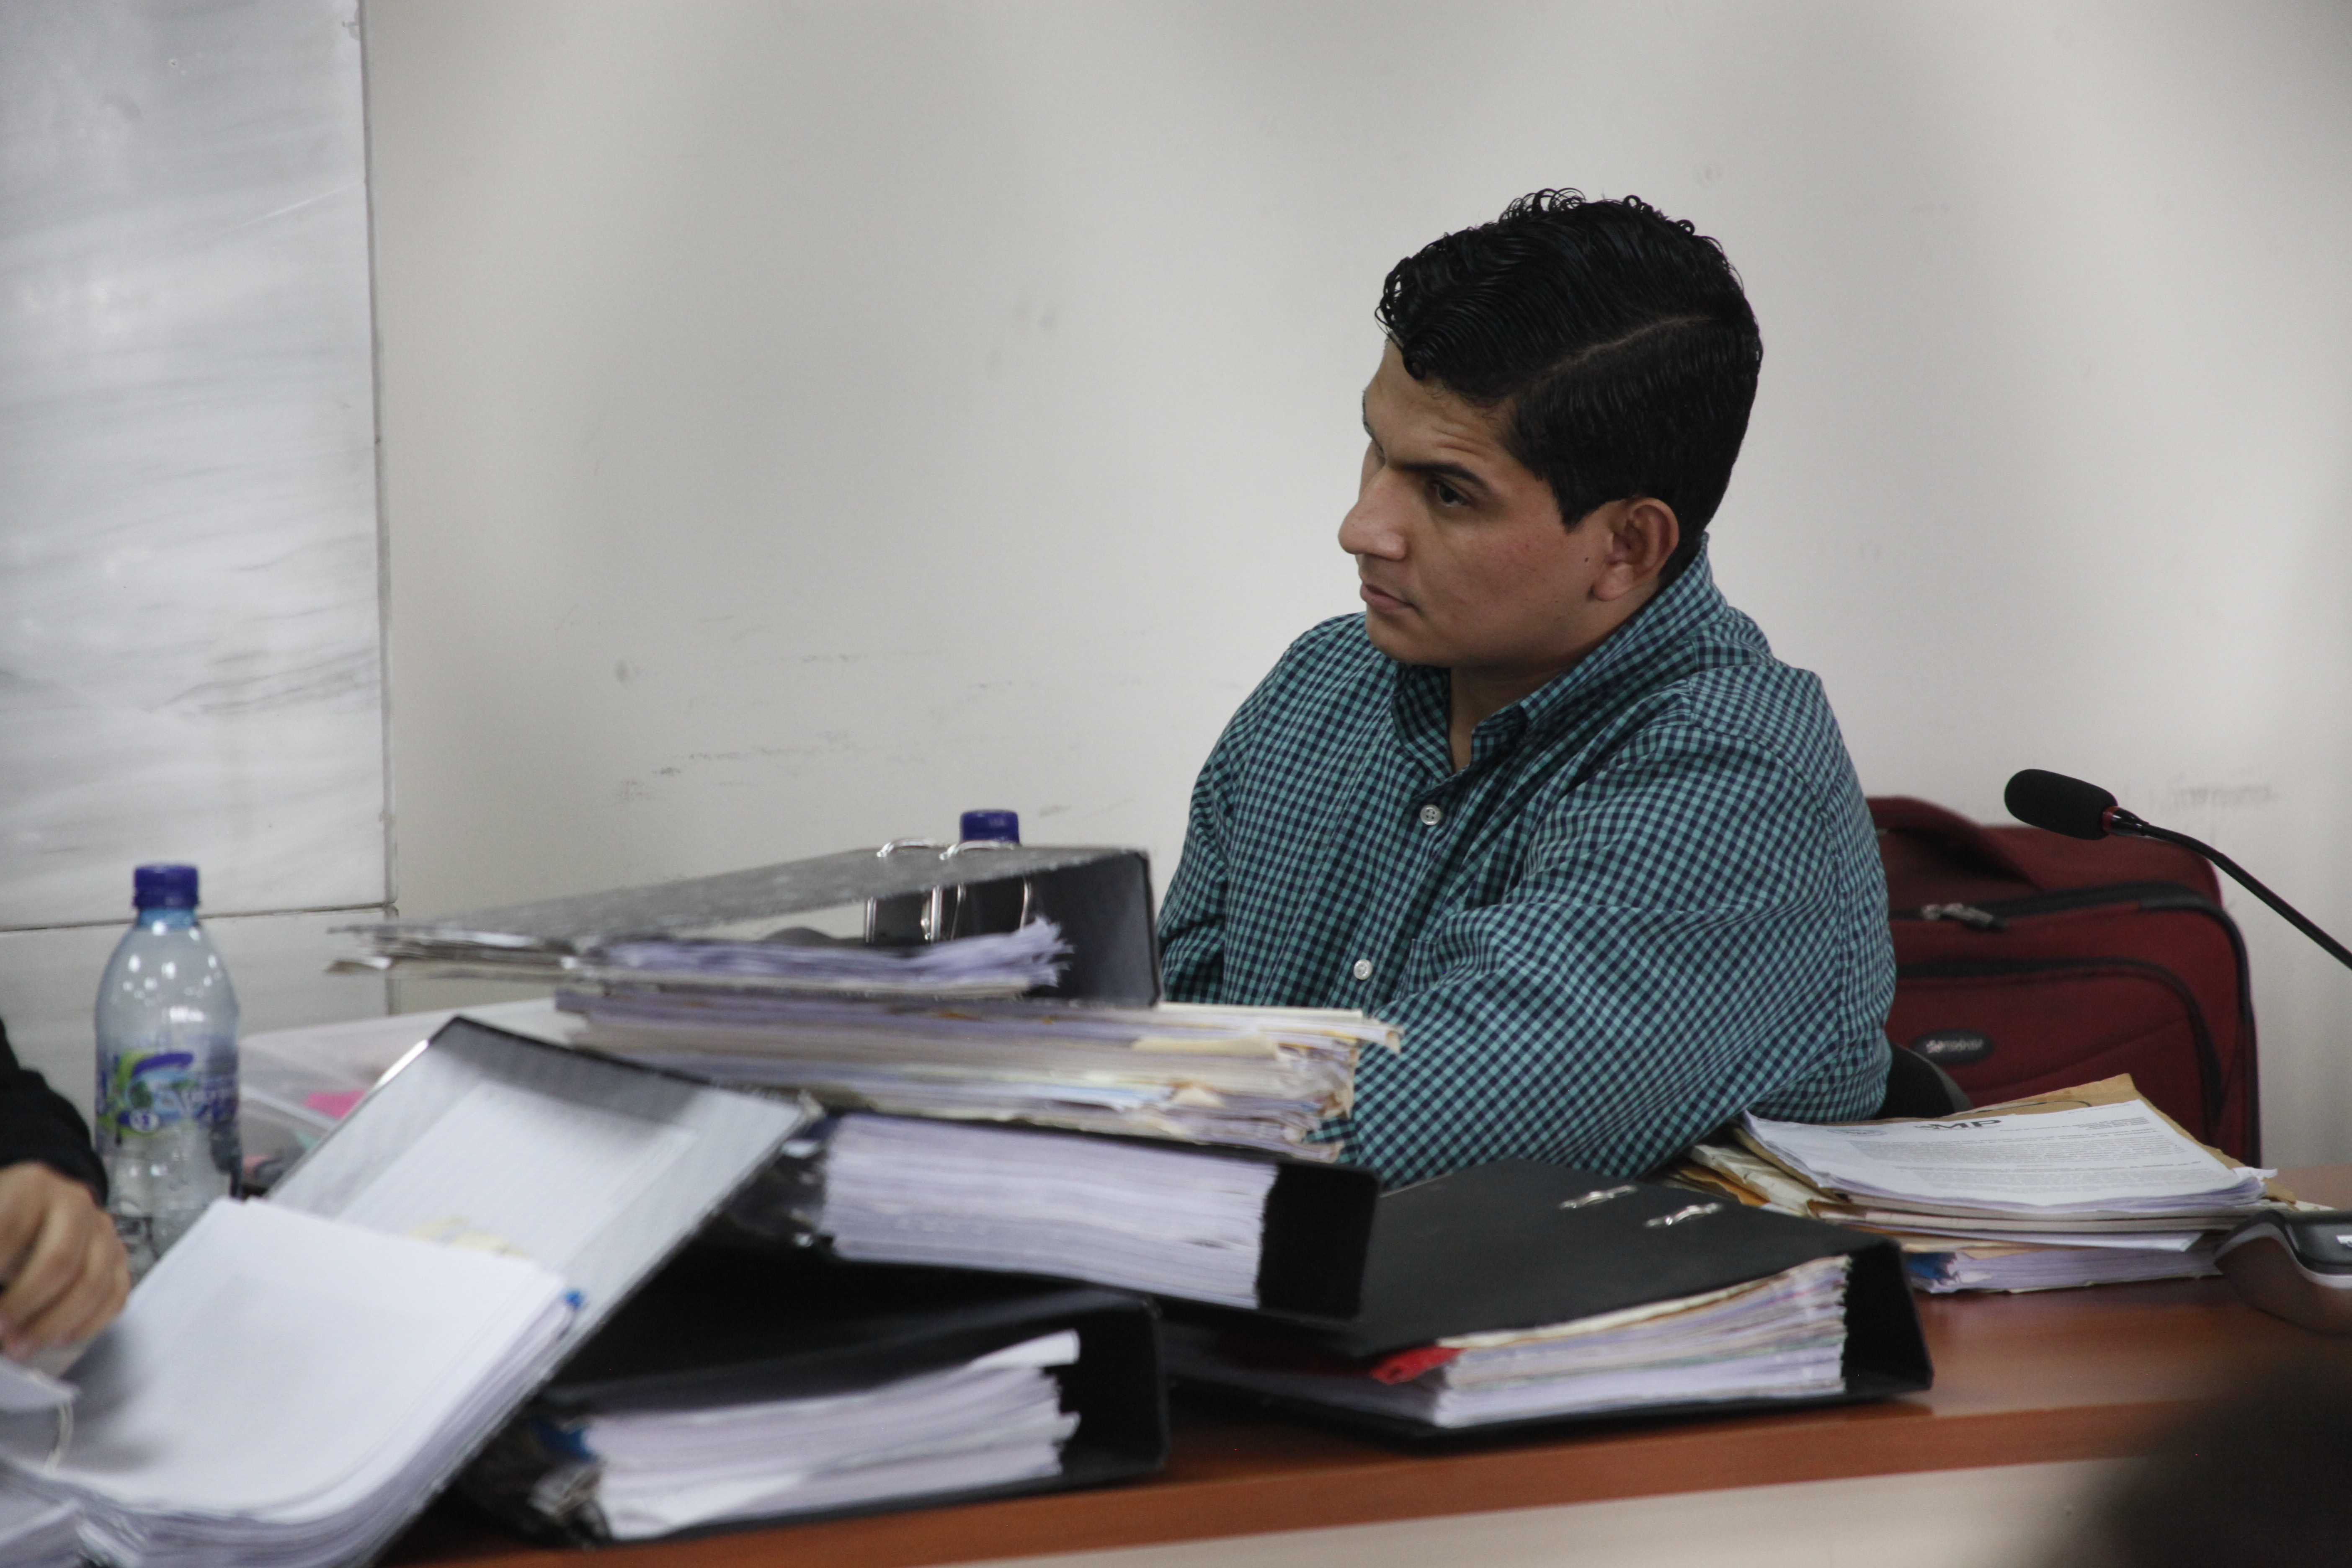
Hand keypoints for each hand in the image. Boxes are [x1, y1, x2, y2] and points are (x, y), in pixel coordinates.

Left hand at [0, 1162, 129, 1358]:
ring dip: (55, 1324)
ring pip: (94, 1283)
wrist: (28, 1210)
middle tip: (0, 1333)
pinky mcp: (119, 1256)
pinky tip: (58, 1339)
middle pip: (59, 1261)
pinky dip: (89, 1324)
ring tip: (21, 1346)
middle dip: (25, 1304)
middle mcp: (75, 1201)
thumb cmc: (1, 1223)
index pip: (10, 1233)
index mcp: (31, 1186)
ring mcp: (104, 1229)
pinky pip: (117, 1295)